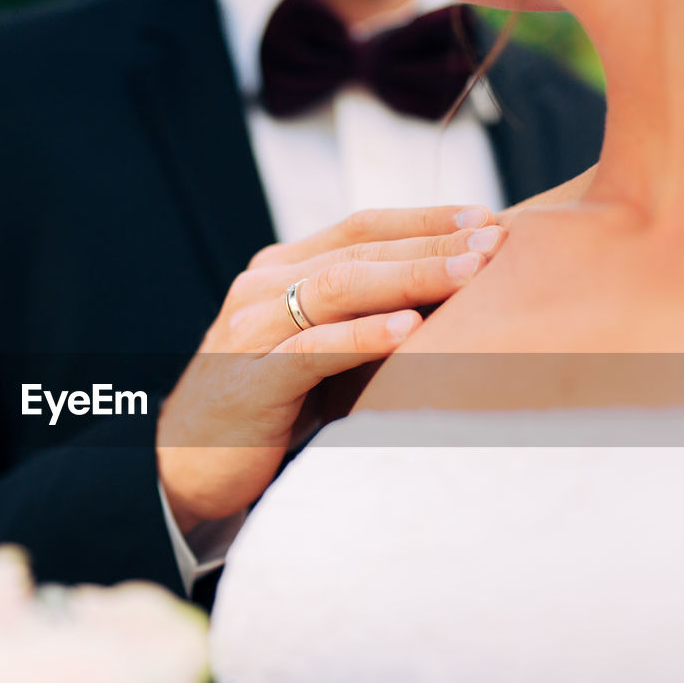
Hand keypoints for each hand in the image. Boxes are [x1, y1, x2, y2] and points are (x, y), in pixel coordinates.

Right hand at [157, 205, 506, 532]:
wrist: (186, 464)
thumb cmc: (263, 408)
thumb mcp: (307, 347)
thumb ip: (352, 316)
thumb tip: (445, 302)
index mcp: (277, 271)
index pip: (360, 227)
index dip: (425, 218)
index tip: (487, 217)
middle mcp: (261, 288)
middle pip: (358, 250)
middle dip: (433, 243)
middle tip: (497, 241)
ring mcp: (251, 330)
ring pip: (339, 287)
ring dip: (411, 276)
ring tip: (469, 273)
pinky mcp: (252, 380)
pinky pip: (314, 349)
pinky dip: (363, 336)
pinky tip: (408, 329)